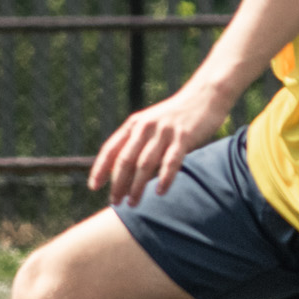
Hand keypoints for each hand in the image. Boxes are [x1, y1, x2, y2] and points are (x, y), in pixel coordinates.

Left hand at [88, 80, 237, 204]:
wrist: (204, 95)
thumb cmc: (176, 115)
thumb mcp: (151, 123)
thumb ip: (136, 141)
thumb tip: (121, 171)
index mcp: (134, 124)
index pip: (111, 149)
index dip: (100, 169)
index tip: (94, 187)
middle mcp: (146, 127)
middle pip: (126, 160)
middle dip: (118, 183)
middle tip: (115, 202)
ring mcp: (164, 132)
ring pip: (145, 164)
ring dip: (137, 186)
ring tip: (133, 203)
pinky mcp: (183, 137)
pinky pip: (171, 161)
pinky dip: (164, 178)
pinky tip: (160, 192)